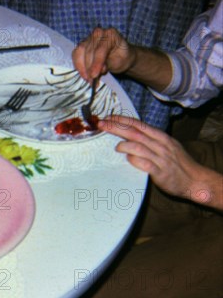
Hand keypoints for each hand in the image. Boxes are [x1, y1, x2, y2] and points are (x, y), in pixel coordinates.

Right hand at [72, 26, 136, 82]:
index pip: (100, 49)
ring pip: (80, 52)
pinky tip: (83, 74)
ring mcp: (88, 38)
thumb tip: (94, 73)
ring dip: (82, 68)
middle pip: (89, 51)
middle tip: (91, 81)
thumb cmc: (121, 58)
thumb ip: (106, 65)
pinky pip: (75, 54)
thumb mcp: (119, 62)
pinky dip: (78, 66)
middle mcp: (98, 33)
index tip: (94, 75)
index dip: (96, 63)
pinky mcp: (81, 45)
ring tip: (88, 78)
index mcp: (110, 34)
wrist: (120, 56)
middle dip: (89, 68)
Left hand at [100, 115, 222, 207]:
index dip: (123, 120)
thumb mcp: (166, 147)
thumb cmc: (178, 164)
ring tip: (116, 147)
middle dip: (117, 127)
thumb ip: (149, 141)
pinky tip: (128, 159)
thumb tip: (129, 136)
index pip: (139, 125)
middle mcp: (160, 145)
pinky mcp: (160, 173)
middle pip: (135, 133)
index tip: (108, 117)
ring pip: (139, 147)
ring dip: (125, 145)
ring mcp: (161, 159)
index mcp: (160, 137)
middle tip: (102, 124)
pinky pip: (145, 164)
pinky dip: (135, 160)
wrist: (195, 180)